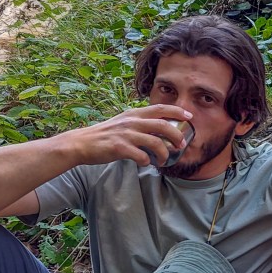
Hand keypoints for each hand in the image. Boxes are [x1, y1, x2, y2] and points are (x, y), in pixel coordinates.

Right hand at [57, 104, 191, 166]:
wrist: (82, 143)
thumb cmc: (104, 134)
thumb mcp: (123, 122)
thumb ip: (139, 123)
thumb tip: (156, 128)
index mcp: (134, 114)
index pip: (160, 108)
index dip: (177, 111)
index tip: (189, 116)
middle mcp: (132, 122)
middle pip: (163, 125)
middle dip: (176, 136)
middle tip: (181, 145)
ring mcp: (126, 134)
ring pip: (155, 143)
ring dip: (163, 153)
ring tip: (164, 160)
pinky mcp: (120, 148)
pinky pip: (141, 156)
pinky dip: (146, 162)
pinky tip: (145, 163)